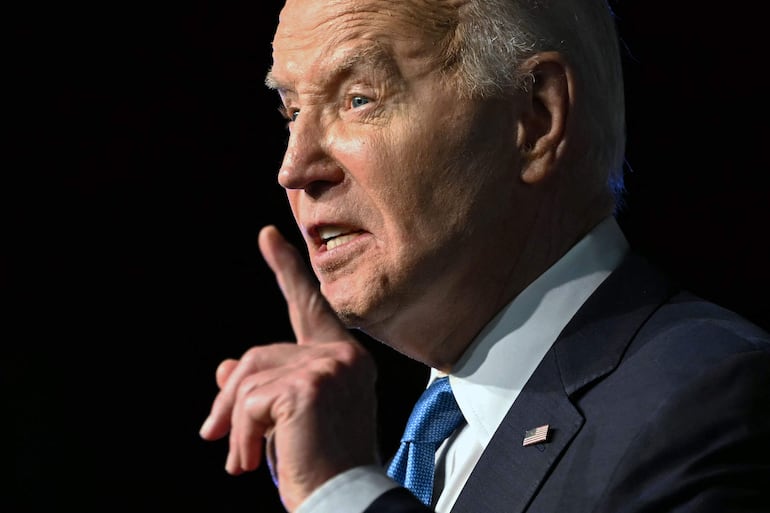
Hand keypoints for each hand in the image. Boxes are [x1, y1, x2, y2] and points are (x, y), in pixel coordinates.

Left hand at [199, 225, 379, 510]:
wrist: (339, 499)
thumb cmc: (318, 464)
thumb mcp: (287, 418)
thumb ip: (265, 386)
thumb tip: (226, 367)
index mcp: (345, 360)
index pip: (311, 307)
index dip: (288, 271)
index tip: (268, 237)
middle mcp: (344, 355)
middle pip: (259, 354)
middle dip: (230, 398)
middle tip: (212, 436)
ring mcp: (330, 367)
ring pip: (249, 377)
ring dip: (235, 423)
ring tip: (240, 460)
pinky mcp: (309, 385)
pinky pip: (250, 400)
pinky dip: (241, 434)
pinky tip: (252, 460)